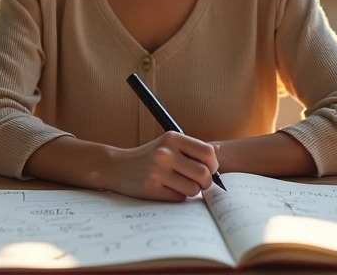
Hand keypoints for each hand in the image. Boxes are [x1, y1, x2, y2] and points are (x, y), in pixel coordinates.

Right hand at [103, 131, 218, 200]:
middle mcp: (165, 153)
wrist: (117, 167)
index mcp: (173, 138)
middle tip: (200, 183)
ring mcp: (157, 171)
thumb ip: (192, 147)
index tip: (209, 170)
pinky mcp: (151, 188)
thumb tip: (218, 150)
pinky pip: (178, 198)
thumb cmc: (149, 156)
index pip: (207, 153)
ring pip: (193, 189)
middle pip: (203, 173)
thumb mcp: (168, 144)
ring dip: (192, 191)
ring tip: (182, 186)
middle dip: (206, 182)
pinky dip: (178, 197)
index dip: (214, 165)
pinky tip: (168, 190)